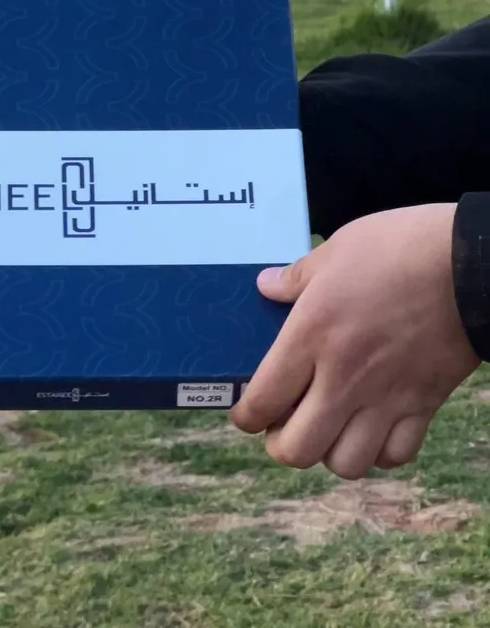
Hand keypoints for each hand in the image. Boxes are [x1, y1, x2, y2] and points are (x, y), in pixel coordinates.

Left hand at [230, 204, 479, 479]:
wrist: (471, 263)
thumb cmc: (399, 248)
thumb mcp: (335, 250)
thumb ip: (295, 277)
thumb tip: (265, 286)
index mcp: (312, 335)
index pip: (263, 401)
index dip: (245, 416)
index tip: (246, 412)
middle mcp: (344, 377)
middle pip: (297, 450)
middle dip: (281, 445)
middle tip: (283, 423)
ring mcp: (387, 397)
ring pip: (346, 463)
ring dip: (330, 452)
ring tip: (328, 426)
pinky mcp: (424, 404)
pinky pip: (395, 454)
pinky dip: (379, 451)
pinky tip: (372, 426)